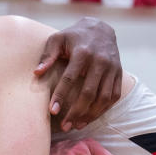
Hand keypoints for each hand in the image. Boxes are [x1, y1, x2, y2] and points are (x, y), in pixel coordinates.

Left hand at [36, 17, 122, 131]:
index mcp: (82, 52)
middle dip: (76, 112)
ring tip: (77, 125)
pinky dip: (103, 109)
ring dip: (90, 115)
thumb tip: (37, 73)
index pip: (70, 78)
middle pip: (88, 92)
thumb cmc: (73, 36)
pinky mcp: (119, 74)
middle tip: (65, 126)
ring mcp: (112, 68)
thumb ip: (47, 56)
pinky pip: (113, 96)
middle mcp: (100, 61)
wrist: (100, 28)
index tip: (52, 111)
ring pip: (103, 97)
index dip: (61, 96)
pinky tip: (90, 118)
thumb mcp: (57, 39)